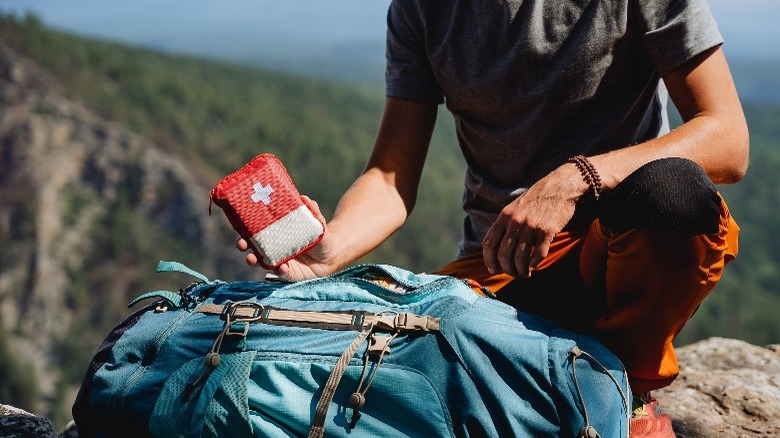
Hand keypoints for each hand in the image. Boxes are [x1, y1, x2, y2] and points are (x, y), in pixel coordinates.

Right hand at [236, 196, 338, 280]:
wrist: (331, 254)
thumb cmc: (319, 235)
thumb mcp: (316, 222)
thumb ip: (312, 211)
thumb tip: (304, 198)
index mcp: (276, 234)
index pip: (256, 232)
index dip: (245, 230)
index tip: (240, 226)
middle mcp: (274, 248)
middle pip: (253, 248)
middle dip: (244, 247)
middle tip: (241, 244)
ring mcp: (279, 261)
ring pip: (262, 262)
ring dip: (255, 260)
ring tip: (252, 258)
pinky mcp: (289, 274)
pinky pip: (281, 274)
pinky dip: (280, 271)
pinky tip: (282, 267)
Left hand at [482, 163, 585, 277]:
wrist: (560, 186)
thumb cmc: (537, 199)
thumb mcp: (515, 207)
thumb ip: (505, 224)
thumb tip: (497, 248)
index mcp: (504, 216)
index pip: (489, 243)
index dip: (489, 260)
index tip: (493, 269)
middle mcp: (515, 222)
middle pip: (504, 255)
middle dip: (507, 269)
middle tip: (513, 273)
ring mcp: (531, 227)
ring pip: (520, 259)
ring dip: (521, 270)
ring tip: (525, 273)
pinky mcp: (547, 231)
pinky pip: (537, 255)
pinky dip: (534, 264)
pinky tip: (535, 264)